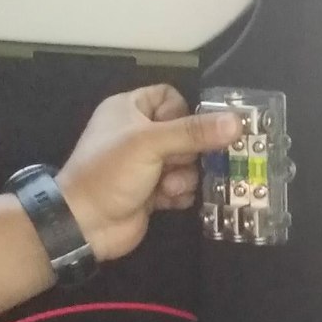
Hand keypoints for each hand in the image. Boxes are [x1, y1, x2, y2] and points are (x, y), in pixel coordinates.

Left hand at [57, 85, 240, 262]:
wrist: (85, 224)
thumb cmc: (110, 173)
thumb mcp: (150, 144)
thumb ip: (193, 132)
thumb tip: (237, 122)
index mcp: (129, 110)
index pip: (170, 97)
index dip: (182, 112)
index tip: (186, 129)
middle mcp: (138, 134)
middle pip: (186, 132)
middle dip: (188, 151)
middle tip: (178, 162)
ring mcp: (146, 165)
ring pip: (188, 162)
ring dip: (184, 175)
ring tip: (169, 186)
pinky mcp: (153, 191)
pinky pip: (182, 185)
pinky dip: (179, 193)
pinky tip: (168, 199)